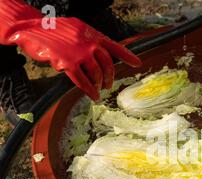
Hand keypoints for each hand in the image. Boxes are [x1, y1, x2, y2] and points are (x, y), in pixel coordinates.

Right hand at [8, 17, 141, 99]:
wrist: (31, 28)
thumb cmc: (54, 30)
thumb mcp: (77, 28)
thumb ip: (90, 40)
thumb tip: (101, 54)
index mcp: (93, 34)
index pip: (115, 46)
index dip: (127, 56)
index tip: (137, 63)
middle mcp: (89, 43)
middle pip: (108, 64)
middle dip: (110, 77)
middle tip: (109, 85)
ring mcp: (79, 53)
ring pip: (96, 74)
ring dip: (99, 84)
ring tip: (99, 89)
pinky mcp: (68, 63)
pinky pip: (83, 81)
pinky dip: (89, 90)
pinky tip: (93, 95)